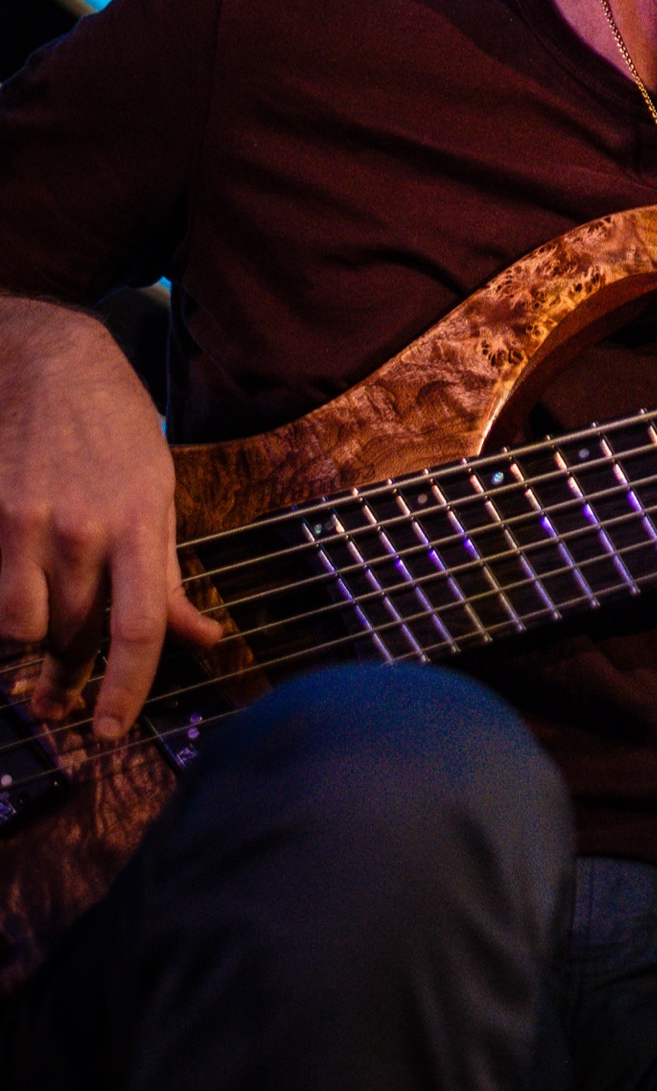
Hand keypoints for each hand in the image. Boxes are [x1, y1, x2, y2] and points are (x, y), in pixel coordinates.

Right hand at [0, 299, 221, 740]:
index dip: (126, 691)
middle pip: (77, 637)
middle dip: (72, 671)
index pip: (138, 628)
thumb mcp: (155, 488)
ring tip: (38, 626)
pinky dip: (2, 610)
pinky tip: (13, 589)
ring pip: (24, 628)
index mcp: (139, 521)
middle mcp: (83, 527)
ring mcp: (27, 522)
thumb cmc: (111, 426)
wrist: (45, 359)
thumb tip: (203, 638)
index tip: (111, 731)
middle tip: (63, 686)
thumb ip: (169, 572)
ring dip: (31, 643)